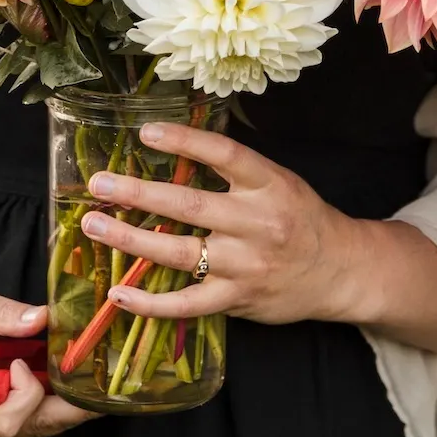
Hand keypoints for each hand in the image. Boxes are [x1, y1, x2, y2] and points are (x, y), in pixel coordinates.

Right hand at [0, 286, 94, 436]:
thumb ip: (2, 314)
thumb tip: (41, 318)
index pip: (3, 419)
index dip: (25, 393)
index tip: (21, 362)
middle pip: (29, 428)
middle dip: (67, 404)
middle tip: (97, 381)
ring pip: (40, 429)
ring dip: (67, 405)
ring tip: (89, 380)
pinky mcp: (3, 432)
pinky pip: (40, 426)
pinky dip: (61, 408)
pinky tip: (76, 387)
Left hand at [78, 120, 362, 327]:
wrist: (340, 270)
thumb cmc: (302, 219)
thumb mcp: (280, 182)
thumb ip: (236, 173)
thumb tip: (175, 153)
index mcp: (270, 184)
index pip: (224, 154)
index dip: (185, 141)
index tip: (147, 132)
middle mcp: (258, 223)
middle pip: (189, 206)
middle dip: (138, 193)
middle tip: (99, 184)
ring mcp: (246, 265)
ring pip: (180, 254)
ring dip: (131, 239)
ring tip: (96, 225)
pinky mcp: (238, 299)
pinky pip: (186, 304)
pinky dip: (150, 303)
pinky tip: (119, 295)